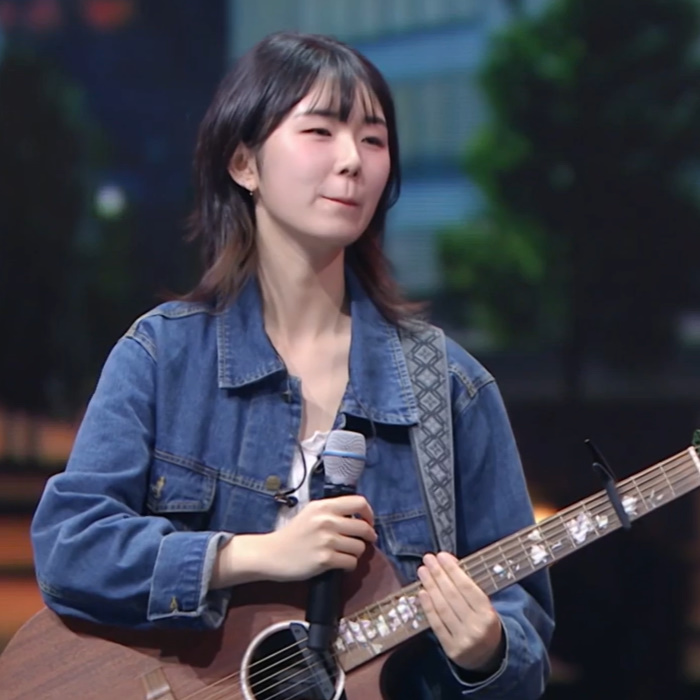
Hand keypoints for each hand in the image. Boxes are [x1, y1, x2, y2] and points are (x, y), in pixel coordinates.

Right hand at [259, 495, 376, 580]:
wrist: (272, 554)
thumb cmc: (293, 534)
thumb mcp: (311, 513)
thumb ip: (332, 512)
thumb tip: (358, 518)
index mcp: (324, 506)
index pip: (359, 502)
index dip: (369, 514)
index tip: (368, 523)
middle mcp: (327, 520)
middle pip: (363, 528)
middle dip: (368, 537)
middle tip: (364, 541)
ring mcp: (326, 540)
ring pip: (359, 547)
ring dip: (356, 553)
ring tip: (346, 554)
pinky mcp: (325, 559)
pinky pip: (351, 562)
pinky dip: (349, 565)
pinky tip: (340, 565)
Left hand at [417, 552, 503, 673]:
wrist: (490, 657)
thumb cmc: (484, 623)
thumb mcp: (484, 606)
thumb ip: (468, 587)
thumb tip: (448, 563)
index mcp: (488, 614)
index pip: (467, 588)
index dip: (453, 570)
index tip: (441, 556)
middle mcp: (476, 627)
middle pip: (452, 596)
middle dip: (438, 574)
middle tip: (428, 559)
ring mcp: (463, 640)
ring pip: (442, 608)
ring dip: (430, 586)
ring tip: (422, 571)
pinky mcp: (451, 649)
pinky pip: (436, 624)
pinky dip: (428, 607)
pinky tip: (422, 592)